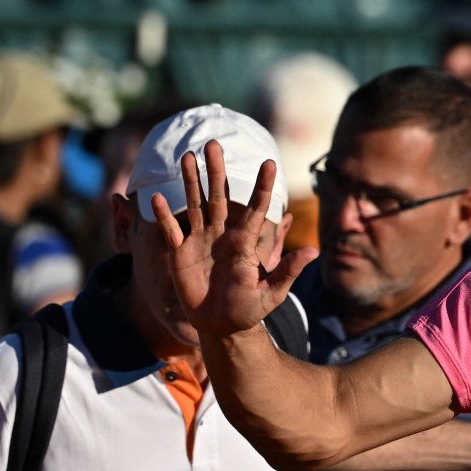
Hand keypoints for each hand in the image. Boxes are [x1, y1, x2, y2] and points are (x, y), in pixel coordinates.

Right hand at [148, 141, 315, 338]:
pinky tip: (157, 197)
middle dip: (216, 171)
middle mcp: (222, 234)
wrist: (222, 326)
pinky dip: (163, 215)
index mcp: (244, 241)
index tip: (270, 163)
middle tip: (214, 143)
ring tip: (188, 156)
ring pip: (195, 204)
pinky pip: (170, 230)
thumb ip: (288, 271)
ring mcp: (200, 241)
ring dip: (190, 181)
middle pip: (219, 196)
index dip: (262, 187)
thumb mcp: (272, 293)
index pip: (256, 209)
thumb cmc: (249, 310)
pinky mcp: (180, 253)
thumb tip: (313, 251)